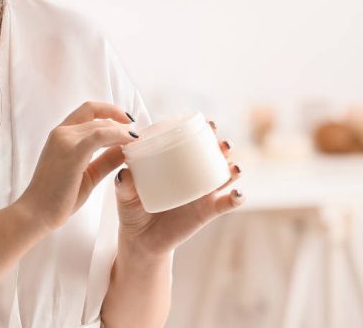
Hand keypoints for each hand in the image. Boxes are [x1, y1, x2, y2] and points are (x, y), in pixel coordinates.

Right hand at [17, 101, 137, 232]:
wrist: (36, 213)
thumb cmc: (58, 197)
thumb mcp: (87, 174)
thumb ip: (105, 160)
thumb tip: (126, 149)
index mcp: (60, 135)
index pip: (88, 110)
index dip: (110, 110)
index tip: (126, 121)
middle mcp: (61, 132)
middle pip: (97, 117)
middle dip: (121, 122)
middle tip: (138, 135)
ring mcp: (65, 141)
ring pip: (101, 124)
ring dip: (122, 130)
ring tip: (137, 140)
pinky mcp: (72, 153)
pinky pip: (101, 136)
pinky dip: (118, 136)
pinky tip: (131, 142)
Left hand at [113, 120, 243, 256]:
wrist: (141, 239)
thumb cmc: (133, 210)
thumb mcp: (125, 195)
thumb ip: (124, 184)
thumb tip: (125, 173)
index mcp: (175, 165)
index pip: (191, 143)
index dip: (202, 131)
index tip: (207, 123)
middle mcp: (192, 176)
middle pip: (214, 156)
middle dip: (223, 146)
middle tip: (222, 142)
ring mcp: (202, 193)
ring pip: (225, 176)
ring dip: (233, 168)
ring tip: (233, 166)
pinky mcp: (207, 212)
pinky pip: (227, 204)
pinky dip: (237, 198)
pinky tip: (238, 194)